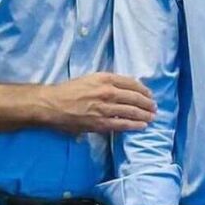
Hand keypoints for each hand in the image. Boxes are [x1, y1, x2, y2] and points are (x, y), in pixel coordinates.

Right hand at [37, 72, 155, 133]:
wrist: (50, 104)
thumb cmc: (68, 91)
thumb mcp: (89, 79)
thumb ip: (107, 82)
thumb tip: (124, 88)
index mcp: (105, 78)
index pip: (131, 83)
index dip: (143, 90)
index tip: (149, 94)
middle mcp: (108, 92)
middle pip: (135, 97)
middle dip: (148, 103)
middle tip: (154, 107)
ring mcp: (105, 108)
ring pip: (132, 111)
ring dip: (145, 115)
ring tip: (152, 117)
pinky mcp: (100, 123)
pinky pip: (122, 124)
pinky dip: (135, 125)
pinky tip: (142, 126)